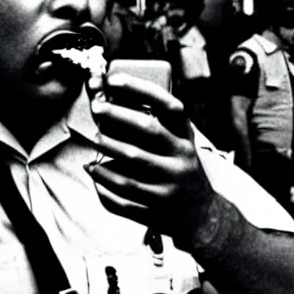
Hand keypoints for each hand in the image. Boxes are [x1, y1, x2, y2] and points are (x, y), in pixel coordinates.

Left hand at [86, 70, 216, 245]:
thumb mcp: (174, 142)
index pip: (168, 105)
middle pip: (148, 129)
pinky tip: (93, 169)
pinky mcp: (157, 207)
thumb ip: (148, 122)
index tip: (113, 79)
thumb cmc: (176, 165)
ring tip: (94, 138)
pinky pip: (123, 193)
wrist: (201, 213)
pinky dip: (103, 180)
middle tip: (96, 107)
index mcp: (184, 136)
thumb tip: (105, 96)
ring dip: (107, 146)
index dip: (140, 89)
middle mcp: (181, 157)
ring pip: (132, 160)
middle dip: (118, 115)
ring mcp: (170, 184)